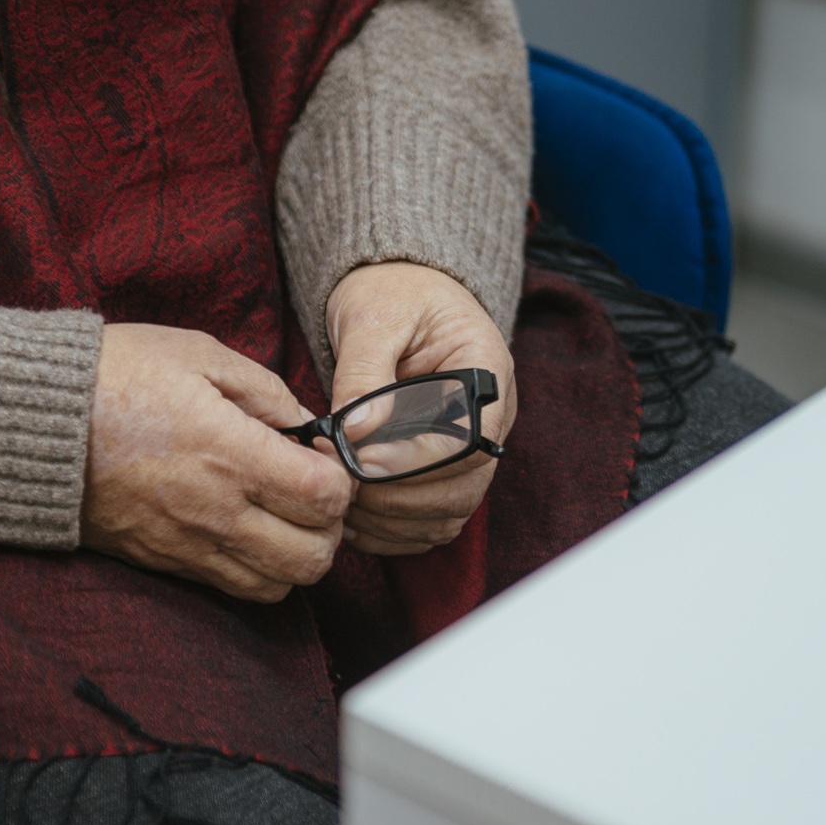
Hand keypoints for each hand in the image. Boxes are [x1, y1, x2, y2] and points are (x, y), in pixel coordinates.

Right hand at [81, 323, 352, 602]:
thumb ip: (264, 389)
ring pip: (278, 585)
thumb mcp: (197, 354)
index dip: (340, 478)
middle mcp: (217, 511)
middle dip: (328, 527)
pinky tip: (247, 530)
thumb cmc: (114, 376)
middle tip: (311, 490)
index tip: (320, 455)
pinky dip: (256, 570)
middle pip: (313, 557)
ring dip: (295, 555)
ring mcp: (189, 544)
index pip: (326, 498)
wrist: (33, 424)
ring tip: (282, 515)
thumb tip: (304, 422)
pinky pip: (233, 589)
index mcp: (232, 454)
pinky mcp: (164, 561)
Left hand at [324, 262, 515, 554]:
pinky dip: (392, 531)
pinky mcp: (446, 473)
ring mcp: (471, 451)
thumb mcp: (372, 317)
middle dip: (395, 496)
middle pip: (462, 487)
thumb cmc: (389, 294)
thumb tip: (354, 433)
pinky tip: (350, 515)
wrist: (398, 293)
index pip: (467, 442)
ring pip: (447, 514)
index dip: (414, 462)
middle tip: (335, 480)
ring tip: (338, 497)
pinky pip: (430, 523)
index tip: (360, 462)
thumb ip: (364, 374)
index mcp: (485, 373)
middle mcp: (489, 421)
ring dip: (391, 520)